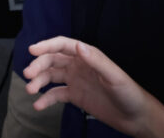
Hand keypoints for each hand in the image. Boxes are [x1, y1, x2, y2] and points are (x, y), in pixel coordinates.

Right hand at [24, 37, 163, 137]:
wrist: (135, 117)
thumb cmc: (129, 93)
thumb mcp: (114, 76)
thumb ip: (96, 60)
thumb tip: (79, 46)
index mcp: (88, 56)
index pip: (63, 45)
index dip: (46, 45)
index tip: (32, 50)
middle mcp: (79, 66)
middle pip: (52, 60)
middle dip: (38, 65)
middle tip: (27, 75)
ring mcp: (76, 81)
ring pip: (51, 76)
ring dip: (39, 81)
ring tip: (30, 91)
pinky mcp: (76, 96)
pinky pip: (56, 94)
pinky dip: (46, 99)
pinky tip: (39, 105)